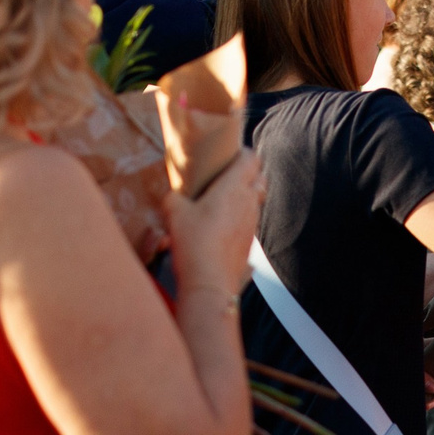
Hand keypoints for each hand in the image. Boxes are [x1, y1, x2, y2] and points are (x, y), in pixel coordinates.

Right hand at [166, 146, 265, 302]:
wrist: (210, 281)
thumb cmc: (194, 242)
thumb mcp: (174, 214)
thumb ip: (174, 198)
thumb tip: (174, 196)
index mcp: (235, 188)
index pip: (252, 159)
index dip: (244, 153)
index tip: (231, 154)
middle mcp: (250, 202)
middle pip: (259, 178)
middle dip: (249, 174)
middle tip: (227, 177)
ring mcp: (253, 222)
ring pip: (256, 201)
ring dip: (244, 198)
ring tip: (221, 202)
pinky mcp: (251, 240)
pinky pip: (249, 221)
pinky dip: (240, 218)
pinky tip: (221, 227)